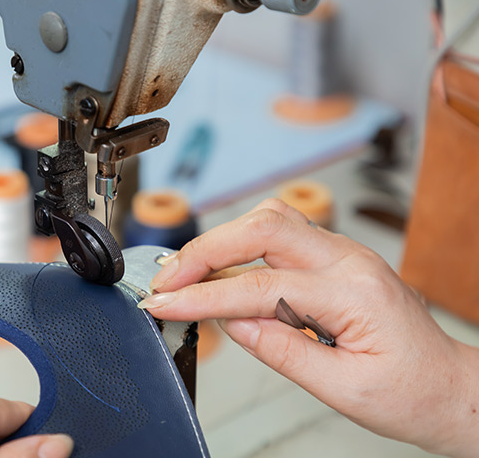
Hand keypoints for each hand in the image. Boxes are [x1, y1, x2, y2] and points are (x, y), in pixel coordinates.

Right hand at [139, 198, 478, 456]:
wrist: (449, 388)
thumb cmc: (411, 393)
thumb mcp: (344, 389)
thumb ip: (282, 350)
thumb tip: (230, 322)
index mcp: (354, 293)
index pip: (260, 286)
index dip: (202, 295)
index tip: (163, 304)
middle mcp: (349, 260)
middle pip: (263, 228)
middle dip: (205, 251)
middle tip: (166, 282)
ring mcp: (343, 255)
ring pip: (270, 221)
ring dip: (222, 241)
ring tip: (186, 274)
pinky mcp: (333, 260)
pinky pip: (280, 237)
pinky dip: (241, 248)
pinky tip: (221, 270)